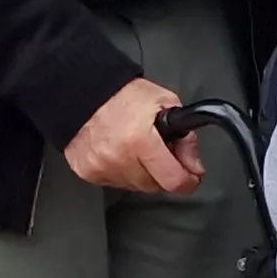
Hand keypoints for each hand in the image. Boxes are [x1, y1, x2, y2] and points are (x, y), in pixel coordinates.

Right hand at [66, 76, 200, 194]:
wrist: (83, 91)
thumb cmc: (122, 94)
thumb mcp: (165, 104)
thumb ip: (186, 137)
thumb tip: (193, 164)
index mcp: (140, 140)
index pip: (173, 180)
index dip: (188, 181)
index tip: (191, 177)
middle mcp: (118, 157)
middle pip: (154, 186)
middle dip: (162, 172)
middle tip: (158, 151)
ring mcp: (100, 167)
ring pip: (134, 187)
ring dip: (141, 173)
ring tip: (136, 147)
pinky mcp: (86, 172)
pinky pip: (113, 183)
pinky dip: (121, 171)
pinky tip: (119, 152)